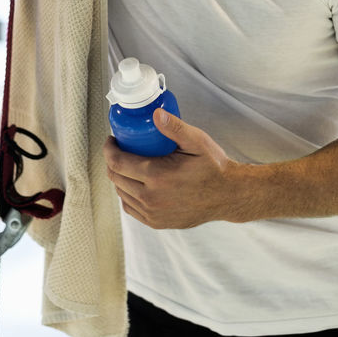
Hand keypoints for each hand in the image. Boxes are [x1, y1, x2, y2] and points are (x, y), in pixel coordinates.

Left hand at [104, 109, 242, 229]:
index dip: (109, 150)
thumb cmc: (214, 167)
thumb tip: (155, 114)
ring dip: (119, 178)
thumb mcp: (197, 141)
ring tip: (126, 165)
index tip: (112, 140)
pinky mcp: (157, 222)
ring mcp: (153, 213)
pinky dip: (127, 196)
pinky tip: (134, 185)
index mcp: (157, 176)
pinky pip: (131, 209)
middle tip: (119, 149)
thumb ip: (175, 127)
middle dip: (112, 162)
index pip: (118, 163)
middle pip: (116, 178)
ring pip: (122, 194)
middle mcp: (151, 197)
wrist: (228, 195)